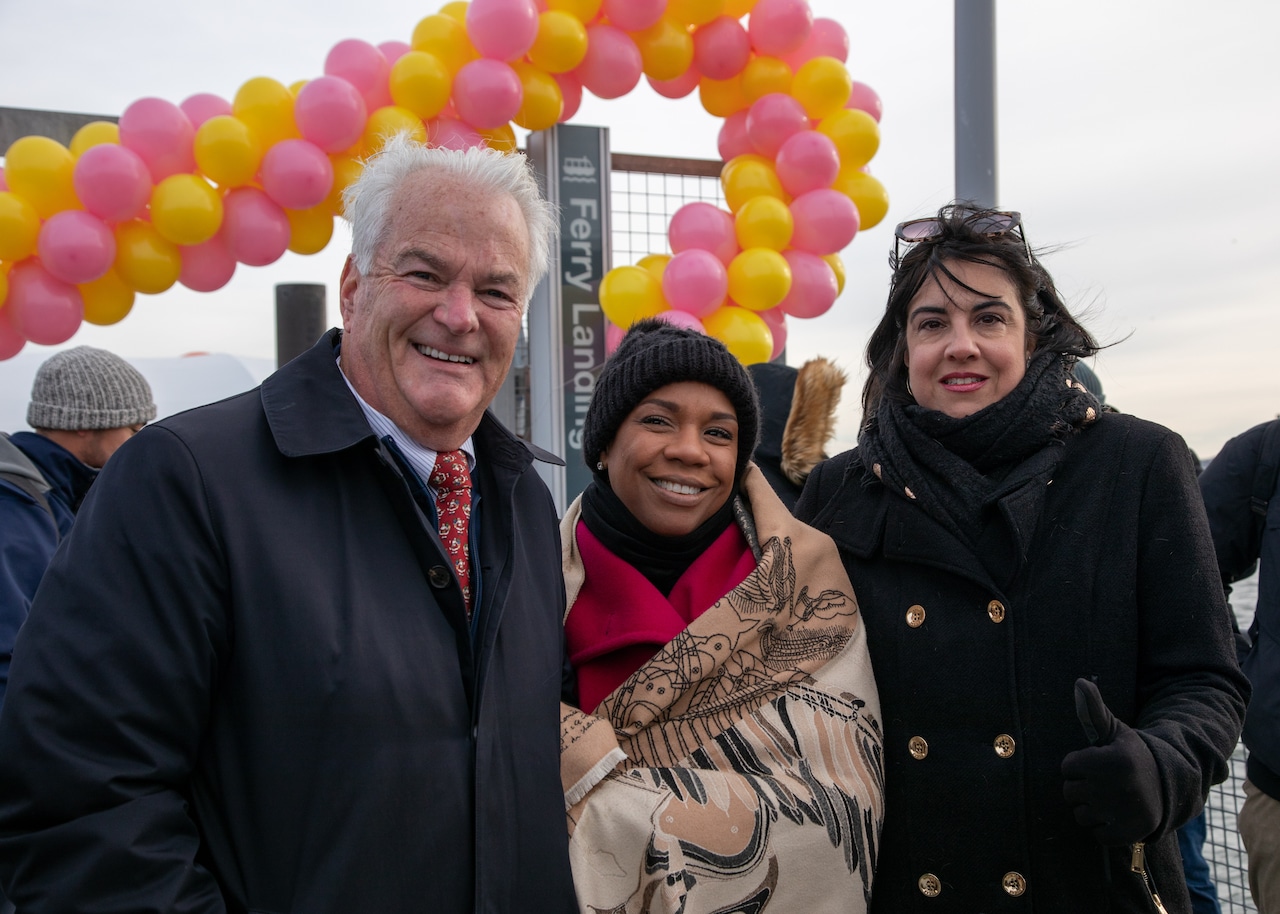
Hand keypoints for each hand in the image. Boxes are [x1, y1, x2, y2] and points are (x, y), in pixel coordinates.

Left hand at [1061, 678, 1162, 845]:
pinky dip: (1103, 829)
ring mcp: (1126, 811)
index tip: (1098, 763)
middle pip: (1069, 792)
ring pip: (1080, 815)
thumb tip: (1079, 681)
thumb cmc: (1132, 756)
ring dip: (1091, 809)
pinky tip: (1117, 816)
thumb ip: (1093, 710)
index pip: (1067, 767)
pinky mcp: (1131, 833)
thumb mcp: (1114, 732)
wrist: (1171, 786)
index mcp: (1113, 759)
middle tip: (1105, 783)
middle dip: (1082, 787)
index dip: (1079, 765)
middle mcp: (1120, 785)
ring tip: (1111, 799)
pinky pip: (1097, 835)